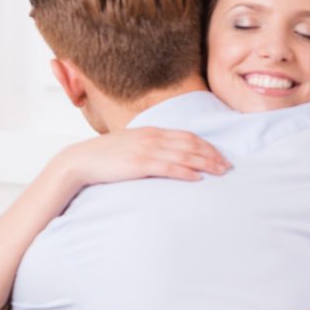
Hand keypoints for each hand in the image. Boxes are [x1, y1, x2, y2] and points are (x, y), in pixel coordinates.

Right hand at [57, 127, 229, 187]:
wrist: (81, 160)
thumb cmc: (104, 156)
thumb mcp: (129, 145)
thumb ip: (147, 147)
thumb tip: (163, 156)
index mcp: (150, 131)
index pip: (186, 135)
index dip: (207, 145)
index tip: (220, 155)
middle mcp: (152, 137)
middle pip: (190, 144)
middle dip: (212, 155)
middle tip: (228, 166)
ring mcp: (146, 150)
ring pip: (184, 154)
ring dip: (205, 163)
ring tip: (220, 172)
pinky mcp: (139, 164)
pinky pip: (169, 167)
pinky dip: (185, 172)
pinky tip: (197, 178)